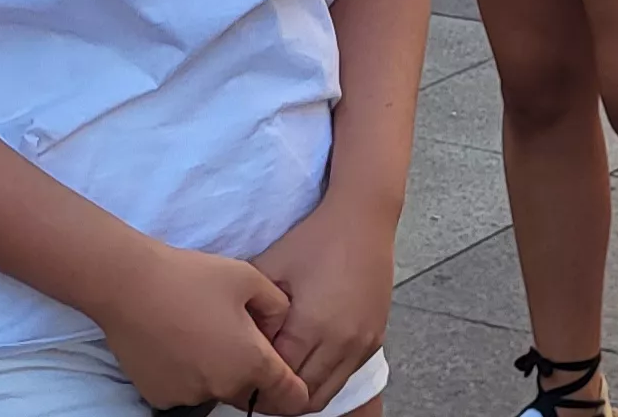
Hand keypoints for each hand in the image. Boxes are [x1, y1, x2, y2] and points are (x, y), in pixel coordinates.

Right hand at [87, 241, 309, 413]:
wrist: (127, 285)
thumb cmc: (189, 277)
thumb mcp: (248, 277)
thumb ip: (278, 306)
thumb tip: (279, 326)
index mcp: (251, 363)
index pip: (290, 396)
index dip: (293, 385)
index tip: (285, 370)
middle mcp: (223, 388)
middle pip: (251, 392)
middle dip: (252, 372)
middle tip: (234, 333)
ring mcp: (189, 395)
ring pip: (217, 389)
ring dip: (217, 371)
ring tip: (200, 331)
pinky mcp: (161, 396)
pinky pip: (187, 388)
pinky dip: (188, 372)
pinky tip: (177, 341)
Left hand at [244, 205, 393, 415]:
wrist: (363, 220)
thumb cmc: (314, 239)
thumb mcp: (271, 267)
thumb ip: (255, 309)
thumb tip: (241, 341)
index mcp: (312, 325)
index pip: (280, 377)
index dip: (258, 382)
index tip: (241, 379)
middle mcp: (341, 342)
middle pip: (305, 395)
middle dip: (279, 396)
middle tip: (257, 386)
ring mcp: (362, 344)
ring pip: (328, 393)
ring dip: (303, 392)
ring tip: (281, 380)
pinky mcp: (375, 340)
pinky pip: (345, 376)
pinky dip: (325, 378)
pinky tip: (307, 362)